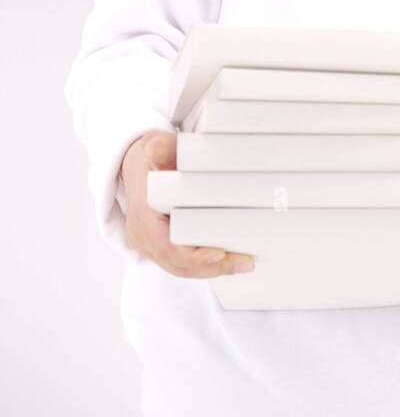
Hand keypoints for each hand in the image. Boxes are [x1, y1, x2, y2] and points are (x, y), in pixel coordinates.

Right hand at [121, 129, 255, 277]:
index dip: (194, 257)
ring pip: (182, 268)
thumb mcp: (155, 146)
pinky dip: (206, 264)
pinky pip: (183, 263)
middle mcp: (143, 237)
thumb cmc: (149, 157)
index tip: (220, 253)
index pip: (167, 249)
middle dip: (212, 267)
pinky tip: (231, 260)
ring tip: (244, 263)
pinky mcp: (161, 247)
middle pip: (178, 265)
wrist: (137, 163)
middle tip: (245, 262)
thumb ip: (161, 149)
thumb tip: (157, 148)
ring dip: (213, 269)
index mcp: (143, 217)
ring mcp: (151, 245)